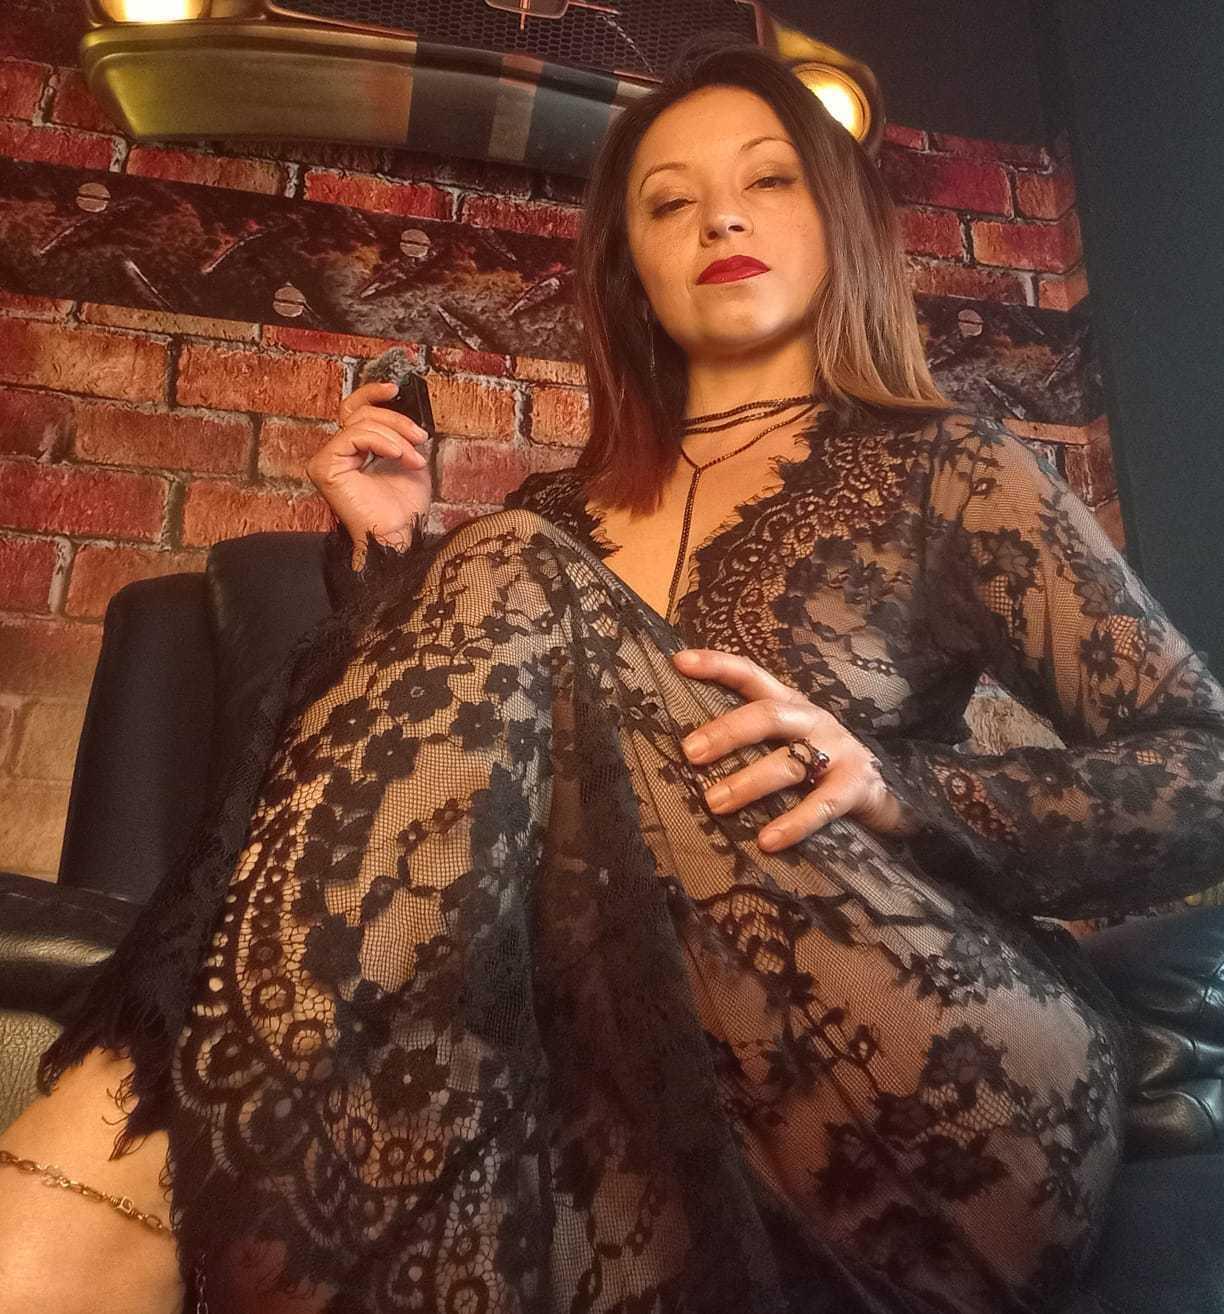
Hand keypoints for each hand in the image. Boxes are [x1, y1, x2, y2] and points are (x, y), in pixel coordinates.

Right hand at [307, 380, 432, 564]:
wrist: (400, 533)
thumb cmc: (404, 506)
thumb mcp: (410, 459)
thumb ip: (402, 435)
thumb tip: (407, 411)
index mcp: (354, 450)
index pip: (355, 410)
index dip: (371, 393)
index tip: (395, 388)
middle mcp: (337, 452)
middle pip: (360, 413)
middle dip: (396, 420)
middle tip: (420, 437)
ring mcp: (328, 459)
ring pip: (360, 423)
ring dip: (396, 437)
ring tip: (415, 459)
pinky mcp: (324, 467)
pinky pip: (353, 436)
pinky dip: (382, 442)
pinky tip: (398, 456)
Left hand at [670, 647, 923, 850]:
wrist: (883, 790)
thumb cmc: (817, 763)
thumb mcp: (786, 740)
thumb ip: (749, 738)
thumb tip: (686, 751)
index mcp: (790, 704)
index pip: (751, 675)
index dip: (718, 665)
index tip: (680, 661)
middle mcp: (812, 720)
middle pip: (767, 715)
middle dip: (726, 732)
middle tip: (690, 753)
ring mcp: (837, 751)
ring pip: (788, 763)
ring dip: (748, 783)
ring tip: (714, 803)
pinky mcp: (855, 786)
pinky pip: (821, 806)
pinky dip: (793, 824)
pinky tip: (767, 841)